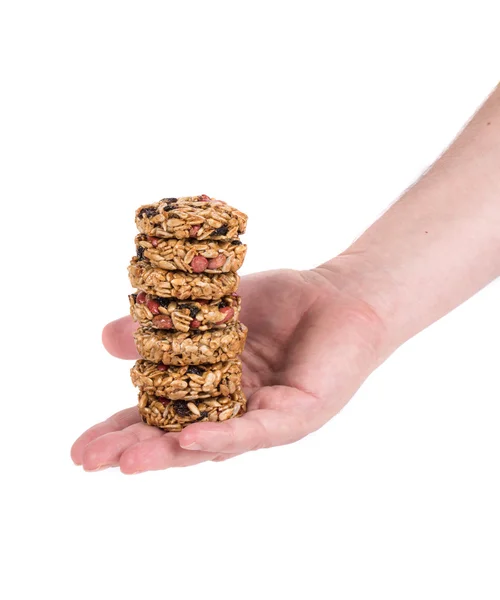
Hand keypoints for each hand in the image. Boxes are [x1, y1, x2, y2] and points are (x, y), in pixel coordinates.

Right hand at [71, 264, 385, 472]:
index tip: (80, 446)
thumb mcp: (213, 310)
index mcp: (212, 389)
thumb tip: (105, 338)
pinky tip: (189, 439)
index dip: (121, 430)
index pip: (159, 414)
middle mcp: (233, 412)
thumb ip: (166, 326)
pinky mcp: (295, 415)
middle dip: (132, 450)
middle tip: (86, 461)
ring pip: (212, 443)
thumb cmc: (282, 304)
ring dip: (168, 453)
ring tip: (125, 463)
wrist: (340, 293)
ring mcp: (263, 419)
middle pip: (177, 437)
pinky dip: (222, 436)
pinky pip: (255, 429)